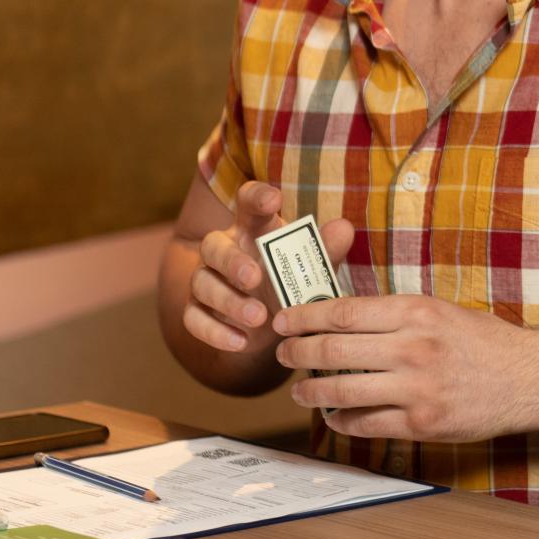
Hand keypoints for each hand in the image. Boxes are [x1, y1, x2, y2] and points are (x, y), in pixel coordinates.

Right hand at [182, 182, 354, 360]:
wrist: (270, 329)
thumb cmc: (291, 284)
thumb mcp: (312, 269)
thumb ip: (326, 249)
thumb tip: (344, 228)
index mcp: (253, 229)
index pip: (248, 203)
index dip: (256, 196)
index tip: (274, 200)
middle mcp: (224, 250)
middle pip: (213, 245)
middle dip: (232, 261)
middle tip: (255, 278)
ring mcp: (206, 280)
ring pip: (202, 284)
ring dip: (229, 302)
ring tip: (259, 318)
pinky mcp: (197, 311)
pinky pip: (194, 319)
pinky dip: (215, 332)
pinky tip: (241, 342)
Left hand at [273, 295, 538, 441]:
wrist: (528, 378)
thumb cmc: (483, 341)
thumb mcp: (440, 311)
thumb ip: (394, 315)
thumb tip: (339, 318)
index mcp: (417, 312)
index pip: (344, 313)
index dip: (305, 317)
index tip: (284, 321)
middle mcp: (413, 348)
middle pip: (333, 350)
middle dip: (297, 352)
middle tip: (282, 353)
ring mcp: (417, 389)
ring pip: (342, 391)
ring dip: (311, 391)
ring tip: (299, 390)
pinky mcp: (422, 424)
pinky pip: (365, 424)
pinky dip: (341, 420)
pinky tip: (334, 415)